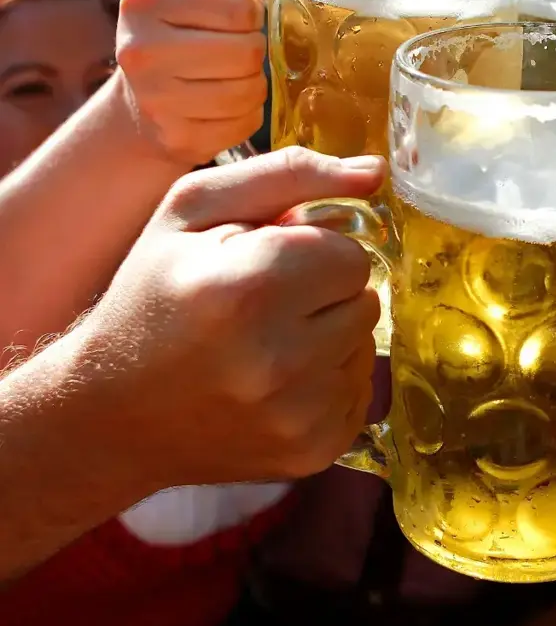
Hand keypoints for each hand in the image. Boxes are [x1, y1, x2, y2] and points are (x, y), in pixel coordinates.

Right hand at [65, 147, 385, 488]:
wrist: (111, 414)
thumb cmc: (153, 296)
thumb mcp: (195, 211)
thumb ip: (290, 175)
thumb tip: (374, 173)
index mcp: (250, 287)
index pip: (352, 256)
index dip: (313, 252)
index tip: (269, 266)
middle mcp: (281, 360)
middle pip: (366, 300)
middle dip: (324, 294)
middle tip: (265, 306)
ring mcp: (300, 416)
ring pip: (366, 346)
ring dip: (330, 337)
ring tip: (266, 345)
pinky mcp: (315, 452)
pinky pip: (360, 392)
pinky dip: (327, 381)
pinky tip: (275, 384)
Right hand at [116, 0, 268, 166]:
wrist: (140, 103)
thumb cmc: (178, 32)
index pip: (240, 9)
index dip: (251, 15)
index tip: (236, 20)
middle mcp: (141, 49)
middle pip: (248, 52)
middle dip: (254, 51)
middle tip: (237, 51)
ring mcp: (156, 100)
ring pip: (250, 90)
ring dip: (254, 83)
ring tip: (232, 76)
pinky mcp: (178, 138)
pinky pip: (245, 122)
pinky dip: (247, 113)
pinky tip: (225, 104)